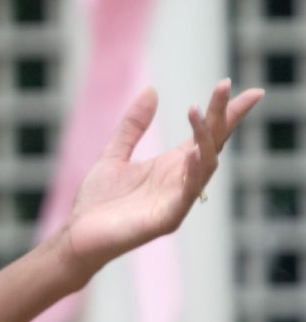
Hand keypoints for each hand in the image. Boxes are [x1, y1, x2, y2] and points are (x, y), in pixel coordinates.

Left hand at [58, 79, 263, 272]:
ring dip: (205, 137)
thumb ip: (133, 126)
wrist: (78, 235)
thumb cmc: (99, 201)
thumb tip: (151, 90)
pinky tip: (192, 152)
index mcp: (172, 166)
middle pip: (212, 143)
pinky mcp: (168, 218)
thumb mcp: (114, 153)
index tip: (244, 88)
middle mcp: (181, 181)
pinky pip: (188, 192)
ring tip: (198, 110)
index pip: (207, 135)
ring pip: (206, 165)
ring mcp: (178, 200)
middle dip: (222, 115)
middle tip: (225, 85)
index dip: (225, 112)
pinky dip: (194, 172)